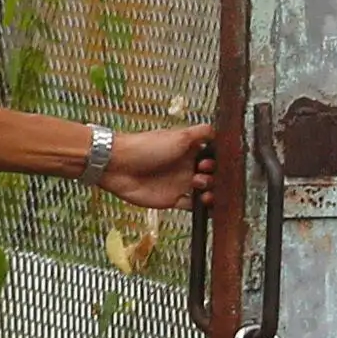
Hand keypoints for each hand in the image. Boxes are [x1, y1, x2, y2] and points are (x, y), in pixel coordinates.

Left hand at [100, 123, 217, 211]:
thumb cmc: (145, 146)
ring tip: (200, 187)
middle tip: (202, 173)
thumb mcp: (178, 135)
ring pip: (205, 191)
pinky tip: (205, 204)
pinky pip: (192, 205)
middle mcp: (186, 166)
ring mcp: (180, 183)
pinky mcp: (172, 199)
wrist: (117, 165)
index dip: (219, 160)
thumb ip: (201, 133)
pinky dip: (202, 207)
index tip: (216, 162)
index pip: (213, 156)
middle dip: (216, 176)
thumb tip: (219, 130)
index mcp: (190, 150)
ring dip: (211, 191)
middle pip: (212, 175)